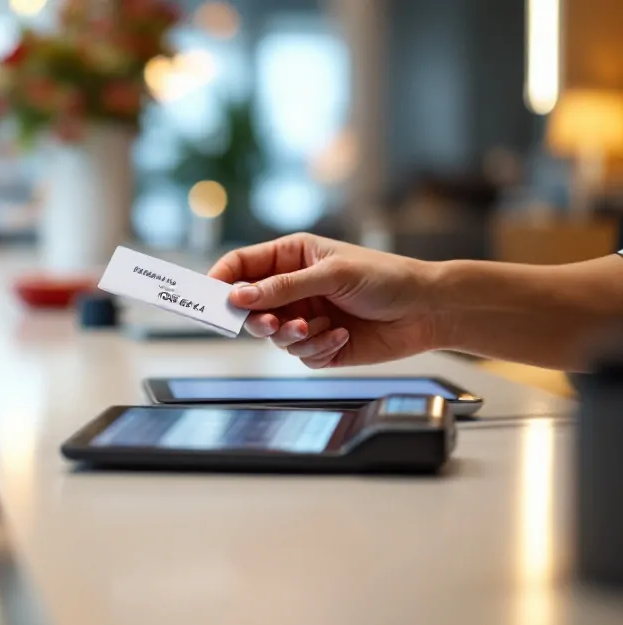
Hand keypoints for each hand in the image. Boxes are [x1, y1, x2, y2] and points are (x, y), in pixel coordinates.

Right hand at [209, 233, 441, 367]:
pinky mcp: (318, 344)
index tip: (210, 298)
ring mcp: (304, 316)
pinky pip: (299, 354)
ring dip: (292, 336)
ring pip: (272, 335)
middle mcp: (292, 287)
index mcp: (291, 256)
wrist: (427, 311)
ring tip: (317, 329)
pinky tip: (341, 336)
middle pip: (248, 306)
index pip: (240, 266)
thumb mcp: (331, 274)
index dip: (221, 280)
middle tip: (270, 323)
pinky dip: (317, 348)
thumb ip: (283, 286)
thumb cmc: (386, 278)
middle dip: (258, 317)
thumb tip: (240, 295)